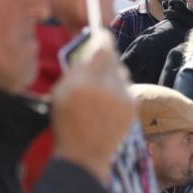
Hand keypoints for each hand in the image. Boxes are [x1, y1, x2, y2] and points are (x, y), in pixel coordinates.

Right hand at [52, 32, 135, 182]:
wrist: (85, 155)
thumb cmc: (67, 123)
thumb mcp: (60, 93)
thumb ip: (77, 69)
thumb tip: (92, 48)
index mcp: (83, 82)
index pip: (102, 48)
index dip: (102, 40)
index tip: (101, 37)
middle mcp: (106, 87)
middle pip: (113, 58)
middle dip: (106, 60)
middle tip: (96, 69)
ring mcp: (122, 97)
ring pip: (121, 73)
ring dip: (113, 77)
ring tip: (100, 94)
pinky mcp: (132, 106)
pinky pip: (126, 88)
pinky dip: (119, 92)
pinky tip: (109, 105)